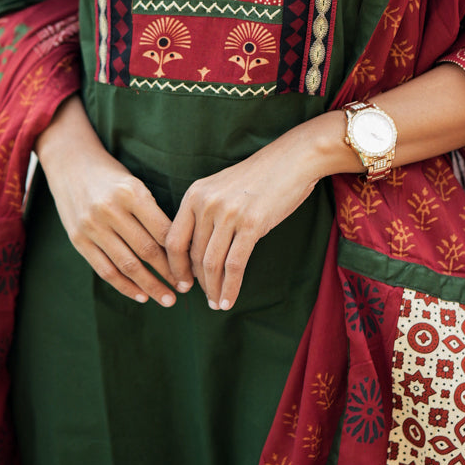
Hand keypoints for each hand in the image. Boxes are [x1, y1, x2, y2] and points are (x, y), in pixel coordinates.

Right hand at [36, 96, 186, 306]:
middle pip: (147, 251)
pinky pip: (105, 270)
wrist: (69, 163)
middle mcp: (110, 210)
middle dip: (170, 274)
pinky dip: (124, 286)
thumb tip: (181, 251)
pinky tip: (140, 296)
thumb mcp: (135, 184)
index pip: (163, 231)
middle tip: (185, 289)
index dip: (181, 255)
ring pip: (127, 265)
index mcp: (132, 193)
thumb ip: (152, 213)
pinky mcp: (78, 239)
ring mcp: (92, 226)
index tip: (193, 270)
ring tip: (167, 299)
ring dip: (150, 286)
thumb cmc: (111, 175)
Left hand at [165, 127, 323, 311]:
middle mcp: (206, 204)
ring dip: (213, 289)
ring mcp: (228, 214)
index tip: (181, 283)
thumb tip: (196, 253)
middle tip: (205, 298)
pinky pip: (234, 265)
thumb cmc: (258, 177)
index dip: (175, 266)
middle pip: (194, 255)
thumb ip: (204, 213)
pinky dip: (230, 287)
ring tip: (217, 303)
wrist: (291, 160)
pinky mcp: (252, 225)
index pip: (173, 239)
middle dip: (198, 282)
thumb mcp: (221, 188)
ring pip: (212, 264)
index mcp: (194, 194)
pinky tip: (229, 300)